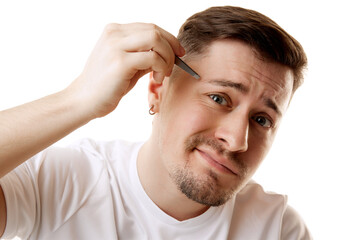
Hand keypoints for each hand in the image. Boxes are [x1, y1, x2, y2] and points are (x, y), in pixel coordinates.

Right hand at [67, 23, 184, 117]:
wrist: (83, 100)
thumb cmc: (106, 85)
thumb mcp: (127, 64)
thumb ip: (144, 55)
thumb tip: (169, 52)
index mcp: (114, 31)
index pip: (150, 27)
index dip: (169, 38)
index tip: (179, 52)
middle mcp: (114, 34)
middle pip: (155, 30)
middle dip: (172, 46)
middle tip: (175, 64)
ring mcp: (116, 46)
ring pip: (156, 39)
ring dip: (167, 57)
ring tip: (163, 74)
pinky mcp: (120, 62)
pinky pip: (153, 58)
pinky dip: (162, 67)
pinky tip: (158, 78)